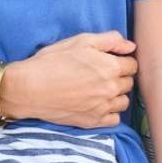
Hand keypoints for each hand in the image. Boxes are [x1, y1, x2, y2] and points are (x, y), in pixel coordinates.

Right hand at [0, 31, 135, 127]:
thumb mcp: (80, 41)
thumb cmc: (52, 61)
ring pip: (123, 101)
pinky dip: (110, 112)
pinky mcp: (93, 121)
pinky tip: (97, 104)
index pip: (132, 65)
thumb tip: (131, 46)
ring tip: (99, 89)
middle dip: (119, 76)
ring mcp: (103, 107)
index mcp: (110, 67)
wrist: (29, 88)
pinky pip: (114, 119)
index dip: (122, 60)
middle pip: (128, 83)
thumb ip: (110, 41)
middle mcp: (110, 89)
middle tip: (100, 73)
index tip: (110, 61)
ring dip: (116, 94)